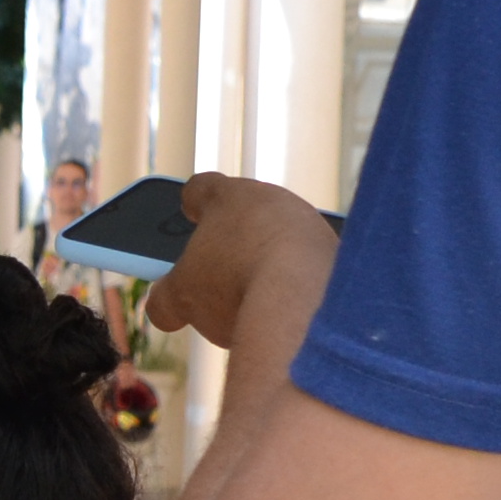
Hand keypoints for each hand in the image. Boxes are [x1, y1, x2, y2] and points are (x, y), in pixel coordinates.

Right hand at [145, 174, 338, 344]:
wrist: (306, 302)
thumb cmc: (234, 284)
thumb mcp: (181, 296)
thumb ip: (164, 297)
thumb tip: (162, 306)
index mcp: (229, 197)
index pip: (204, 187)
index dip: (193, 201)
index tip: (190, 210)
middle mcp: (275, 201)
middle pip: (248, 215)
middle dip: (233, 241)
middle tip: (218, 272)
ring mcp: (311, 226)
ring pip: (283, 239)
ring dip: (268, 264)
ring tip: (253, 302)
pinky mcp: (339, 255)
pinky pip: (310, 265)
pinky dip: (296, 284)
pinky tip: (285, 312)